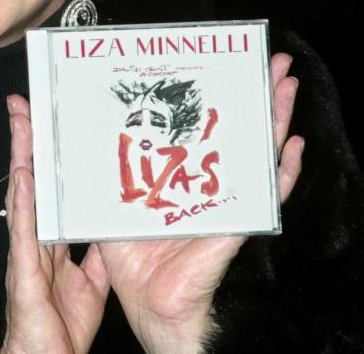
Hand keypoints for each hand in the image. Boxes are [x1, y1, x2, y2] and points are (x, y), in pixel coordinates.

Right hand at [1, 93, 109, 353]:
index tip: (40, 120)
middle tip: (22, 105)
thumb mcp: (92, 282)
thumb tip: (112, 230)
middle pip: (28, 180)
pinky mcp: (25, 273)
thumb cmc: (62, 326)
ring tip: (23, 125)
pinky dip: (24, 203)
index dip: (41, 154)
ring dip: (20, 159)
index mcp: (48, 238)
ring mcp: (26, 252)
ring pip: (22, 196)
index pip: (44, 186)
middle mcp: (34, 237)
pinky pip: (25, 233)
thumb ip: (99, 254)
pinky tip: (25, 177)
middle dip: (25, 142)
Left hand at [96, 52, 304, 353]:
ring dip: (276, 118)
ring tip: (286, 84)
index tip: (219, 63)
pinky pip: (266, 197)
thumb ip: (97, 167)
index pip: (201, 125)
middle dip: (255, 94)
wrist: (145, 303)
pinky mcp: (235, 223)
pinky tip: (294, 147)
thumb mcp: (107, 199)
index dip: (212, 95)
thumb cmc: (129, 256)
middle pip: (237, 129)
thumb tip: (69, 127)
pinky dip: (283, 173)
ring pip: (259, 152)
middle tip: (270, 60)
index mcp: (178, 172)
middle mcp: (207, 181)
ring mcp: (226, 199)